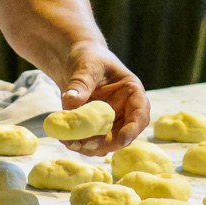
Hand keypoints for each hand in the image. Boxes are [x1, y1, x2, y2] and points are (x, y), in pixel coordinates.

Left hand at [52, 41, 148, 155]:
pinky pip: (91, 141)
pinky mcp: (96, 128)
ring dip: (90, 147)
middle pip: (123, 135)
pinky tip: (65, 138)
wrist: (75, 62)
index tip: (122, 140)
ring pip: (106, 143)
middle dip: (105, 144)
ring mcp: (111, 121)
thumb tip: (70, 101)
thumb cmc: (88, 57)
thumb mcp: (86, 66)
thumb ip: (80, 84)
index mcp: (132, 92)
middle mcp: (125, 110)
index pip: (140, 114)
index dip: (133, 129)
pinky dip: (79, 144)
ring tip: (69, 141)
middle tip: (84, 145)